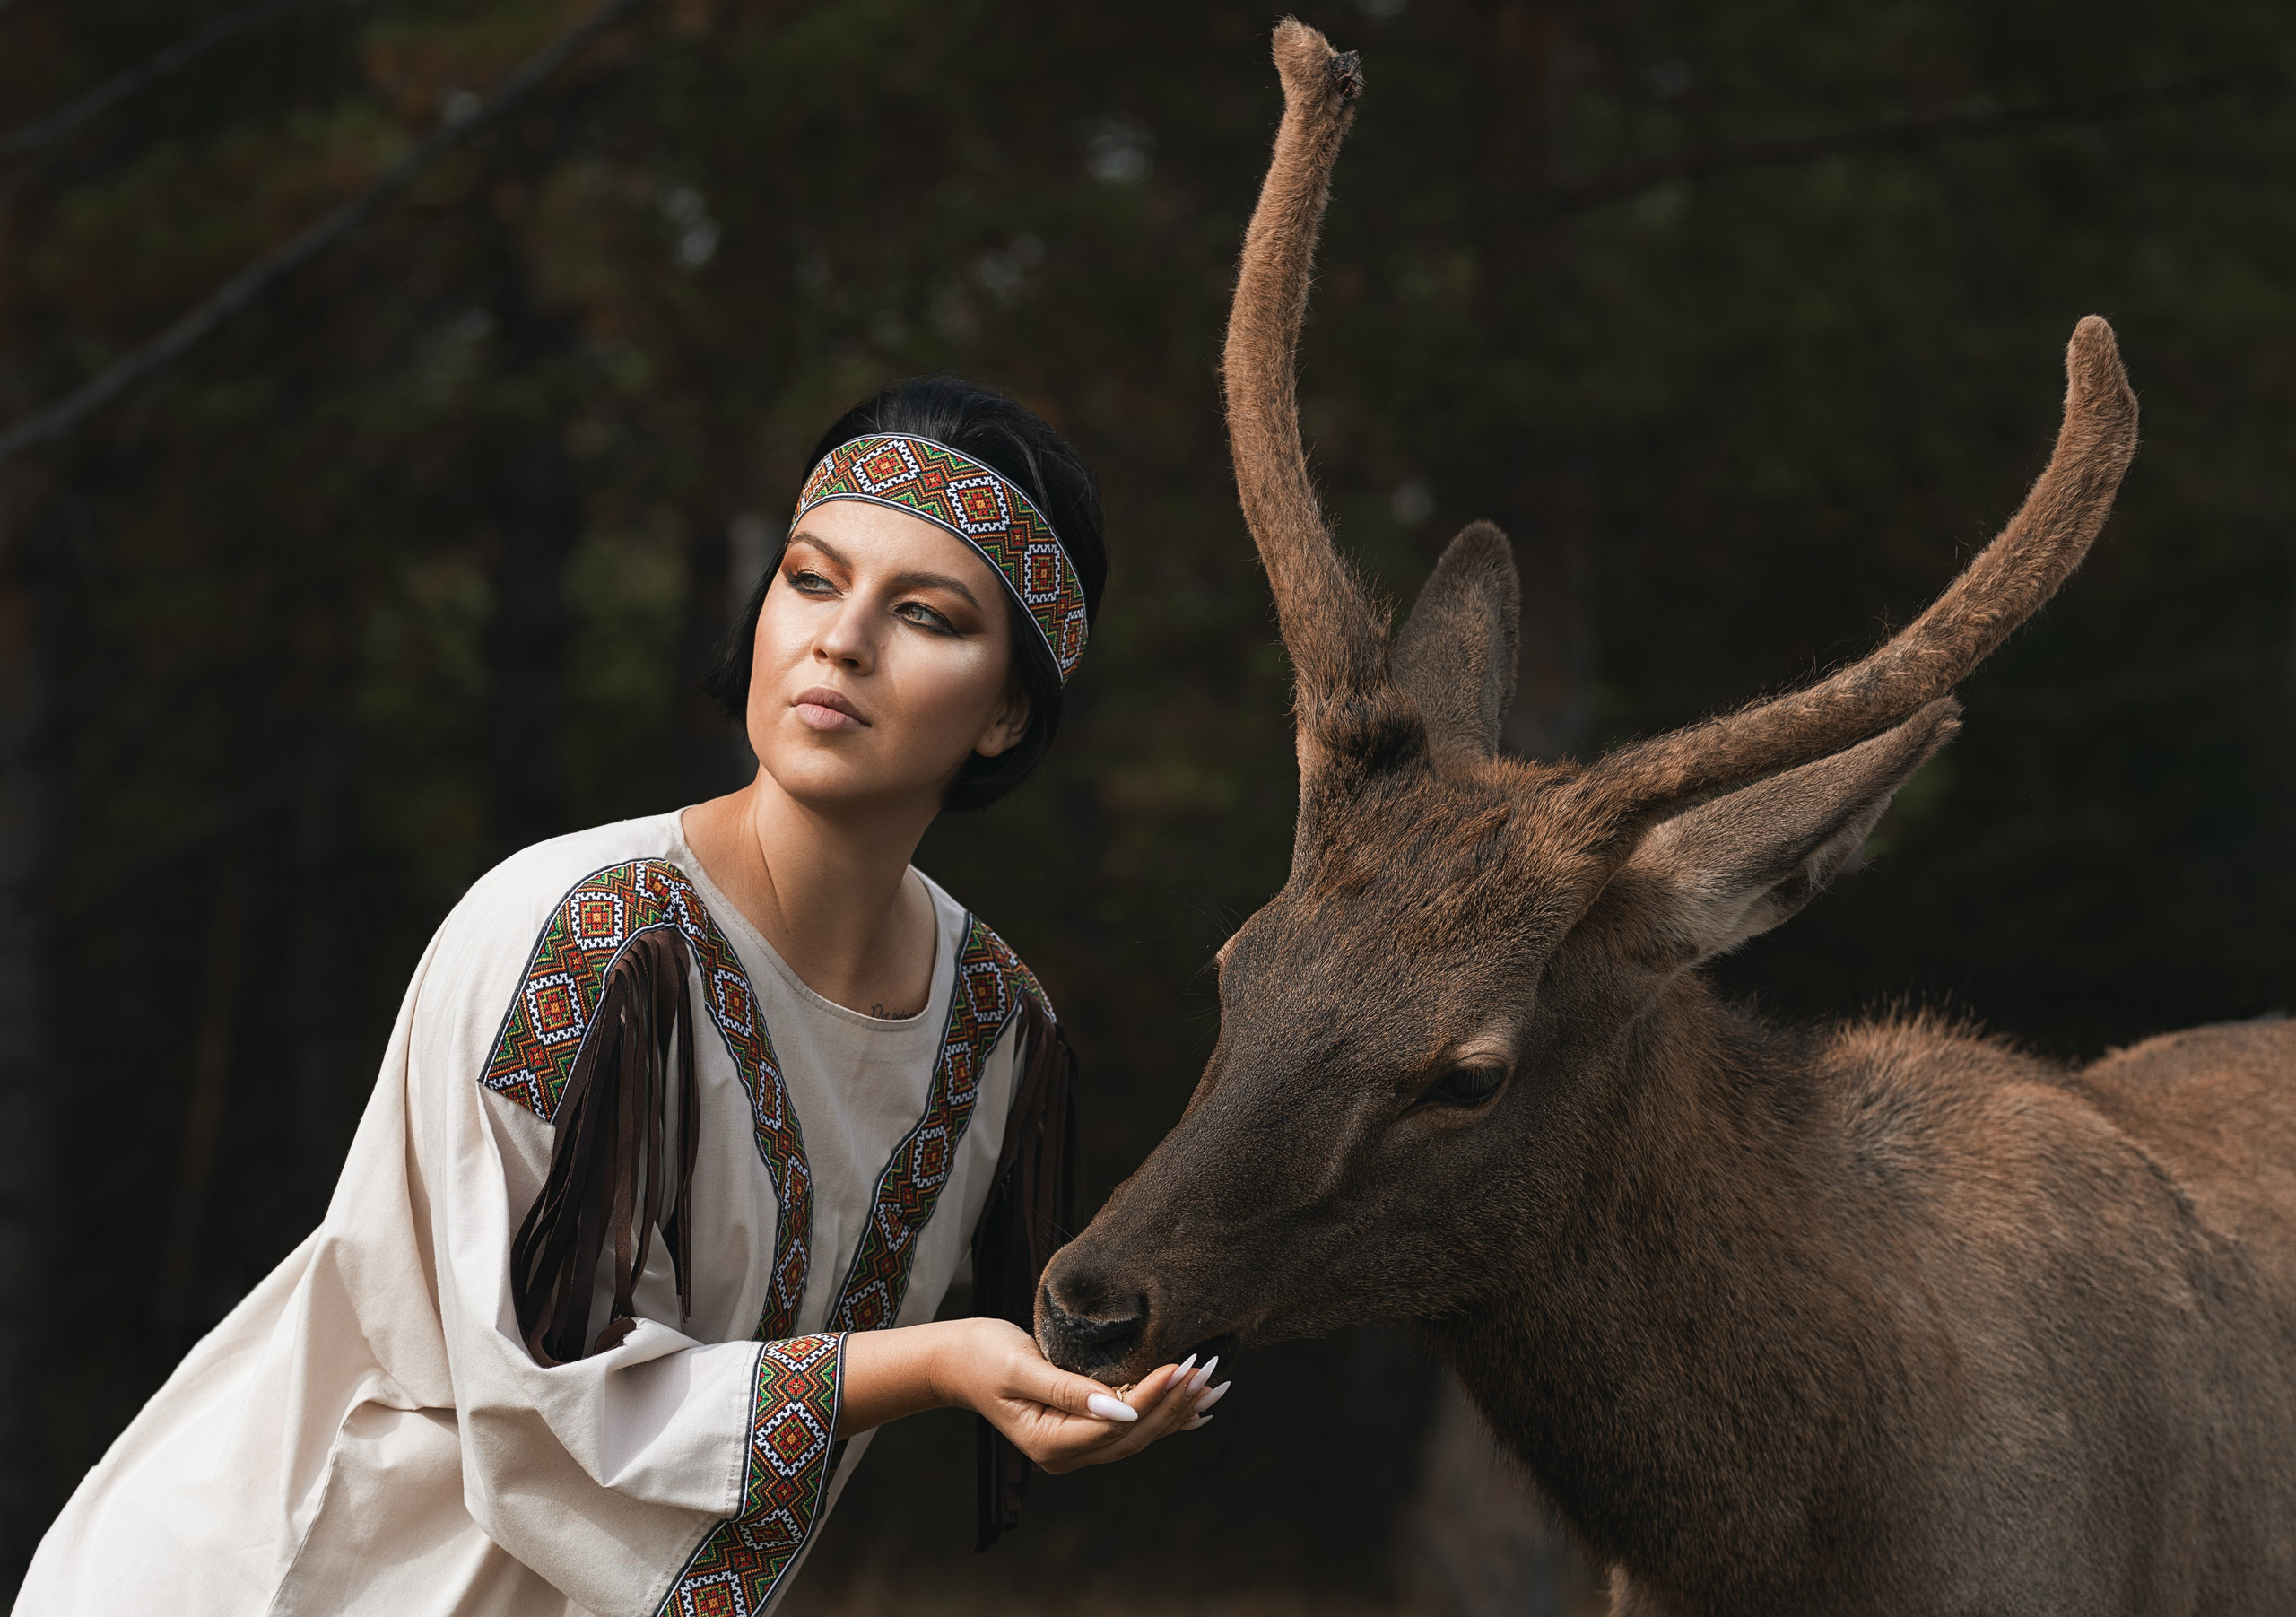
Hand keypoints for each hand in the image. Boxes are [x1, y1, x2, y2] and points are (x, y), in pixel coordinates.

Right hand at [936, 1318, 1222, 1474]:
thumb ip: (1067, 1389)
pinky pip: (1132, 1429)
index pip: (1116, 1424)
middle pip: (1136, 1435)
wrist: (957, 1363)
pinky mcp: (1084, 1432)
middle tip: (1209, 1369)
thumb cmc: (983, 1355)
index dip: (1152, 1396)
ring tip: (1215, 1383)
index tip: (1182, 1367)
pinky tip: (1197, 1408)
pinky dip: (1165, 1416)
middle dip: (1175, 1403)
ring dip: (1178, 1410)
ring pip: (1140, 1435)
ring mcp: (1076, 1448)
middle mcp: (1068, 1455)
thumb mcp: (1021, 1367)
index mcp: (1051, 1443)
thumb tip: (1120, 1408)